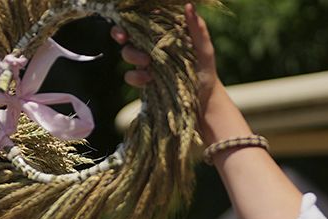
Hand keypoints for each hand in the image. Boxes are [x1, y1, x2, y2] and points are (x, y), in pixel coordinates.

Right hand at [118, 5, 226, 138]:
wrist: (202, 101)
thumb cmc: (206, 72)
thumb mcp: (204, 49)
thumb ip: (197, 28)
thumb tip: (189, 5)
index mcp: (166, 33)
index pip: (145, 20)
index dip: (133, 18)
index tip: (129, 20)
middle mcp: (153, 45)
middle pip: (129, 34)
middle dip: (121, 34)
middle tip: (123, 38)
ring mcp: (146, 63)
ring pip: (127, 53)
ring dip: (132, 56)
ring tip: (146, 63)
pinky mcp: (143, 80)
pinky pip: (131, 75)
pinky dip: (135, 76)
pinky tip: (148, 79)